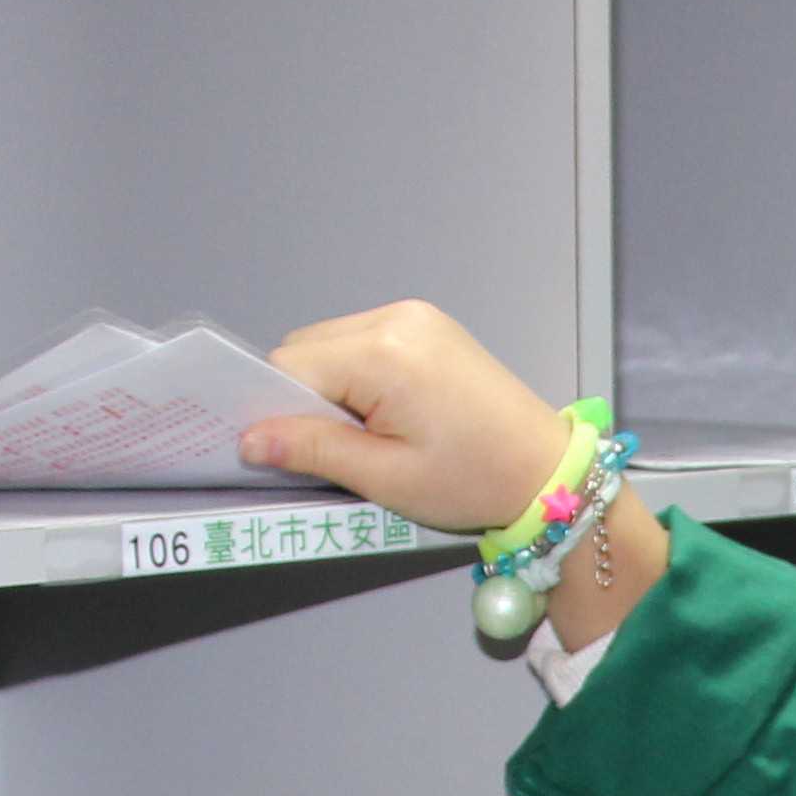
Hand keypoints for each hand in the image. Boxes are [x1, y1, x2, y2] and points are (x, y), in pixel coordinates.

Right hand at [244, 300, 573, 530]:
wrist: (546, 470)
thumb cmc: (475, 479)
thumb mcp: (385, 477)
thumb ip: (312, 449)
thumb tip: (250, 439)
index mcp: (383, 352)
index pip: (288, 366)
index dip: (276, 410)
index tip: (286, 451)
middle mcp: (395, 319)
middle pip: (305, 349)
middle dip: (305, 399)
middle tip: (341, 449)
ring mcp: (413, 316)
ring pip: (329, 345)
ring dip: (330, 388)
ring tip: (371, 434)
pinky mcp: (425, 325)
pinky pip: (361, 342)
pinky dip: (356, 376)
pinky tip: (385, 414)